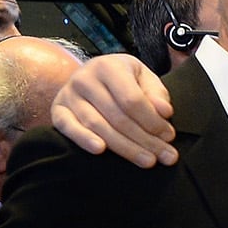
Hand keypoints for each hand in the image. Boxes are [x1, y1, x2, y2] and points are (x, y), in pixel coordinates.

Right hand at [51, 54, 177, 166]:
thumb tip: (165, 112)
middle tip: (166, 157)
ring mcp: (68, 95)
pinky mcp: (58, 111)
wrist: (90, 77)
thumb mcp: (143, 79)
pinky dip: (83, 140)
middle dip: (145, 140)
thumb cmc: (123, 80)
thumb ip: (156, 94)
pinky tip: (100, 151)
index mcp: (109, 67)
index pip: (132, 100)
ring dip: (125, 148)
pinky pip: (69, 128)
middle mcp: (85, 78)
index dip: (152, 121)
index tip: (169, 137)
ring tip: (148, 161)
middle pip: (118, 117)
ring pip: (98, 126)